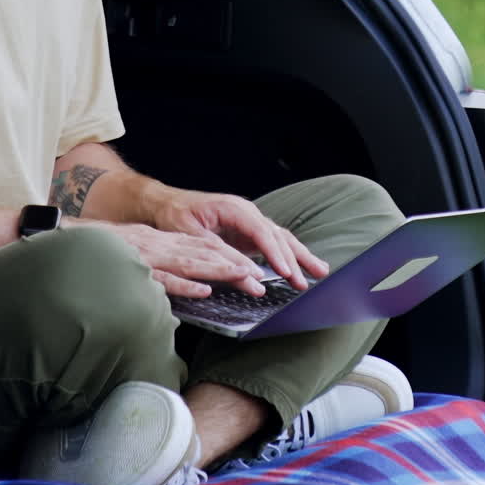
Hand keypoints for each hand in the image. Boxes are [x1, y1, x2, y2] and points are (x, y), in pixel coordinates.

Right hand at [63, 218, 266, 296]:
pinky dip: (184, 284)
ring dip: (220, 271)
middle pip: (204, 253)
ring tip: (245, 278)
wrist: (62, 238)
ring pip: (190, 262)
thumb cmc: (98, 253)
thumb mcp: (133, 258)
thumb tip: (183, 291)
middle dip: (234, 265)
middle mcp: (158, 245)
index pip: (201, 248)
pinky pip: (162, 278)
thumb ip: (157, 272)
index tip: (252, 269)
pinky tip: (203, 291)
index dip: (228, 258)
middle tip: (262, 278)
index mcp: (160, 243)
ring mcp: (147, 255)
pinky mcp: (133, 267)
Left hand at [141, 187, 328, 290]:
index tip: (287, 273)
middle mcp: (245, 211)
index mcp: (233, 208)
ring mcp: (248, 220)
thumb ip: (218, 254)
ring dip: (299, 255)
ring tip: (320, 272)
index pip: (261, 231)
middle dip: (296, 257)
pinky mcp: (247, 232)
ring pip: (280, 238)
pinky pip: (272, 243)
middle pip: (277, 234)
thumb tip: (246, 274)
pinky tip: (301, 267)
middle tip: (310, 281)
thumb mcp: (191, 236)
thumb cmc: (173, 217)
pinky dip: (288, 255)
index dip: (276, 254)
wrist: (164, 204)